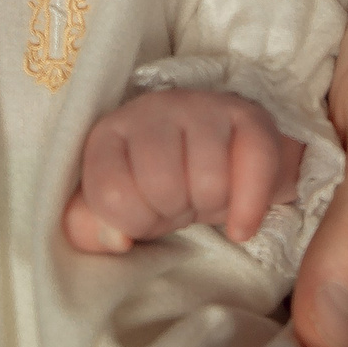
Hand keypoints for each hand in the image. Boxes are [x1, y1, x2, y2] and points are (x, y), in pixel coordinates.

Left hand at [63, 89, 307, 251]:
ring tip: (203, 199)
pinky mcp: (248, 116)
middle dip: (172, 213)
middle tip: (177, 206)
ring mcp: (202, 107)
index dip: (131, 222)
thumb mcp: (112, 212)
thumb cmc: (154, 189)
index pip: (111, 193)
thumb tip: (117, 239)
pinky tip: (240, 228)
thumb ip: (91, 229)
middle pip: (162, 185)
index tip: (142, 217)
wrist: (216, 163)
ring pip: (209, 180)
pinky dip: (250, 209)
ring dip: (209, 208)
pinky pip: (256, 165)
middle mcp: (153, 109)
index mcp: (110, 133)